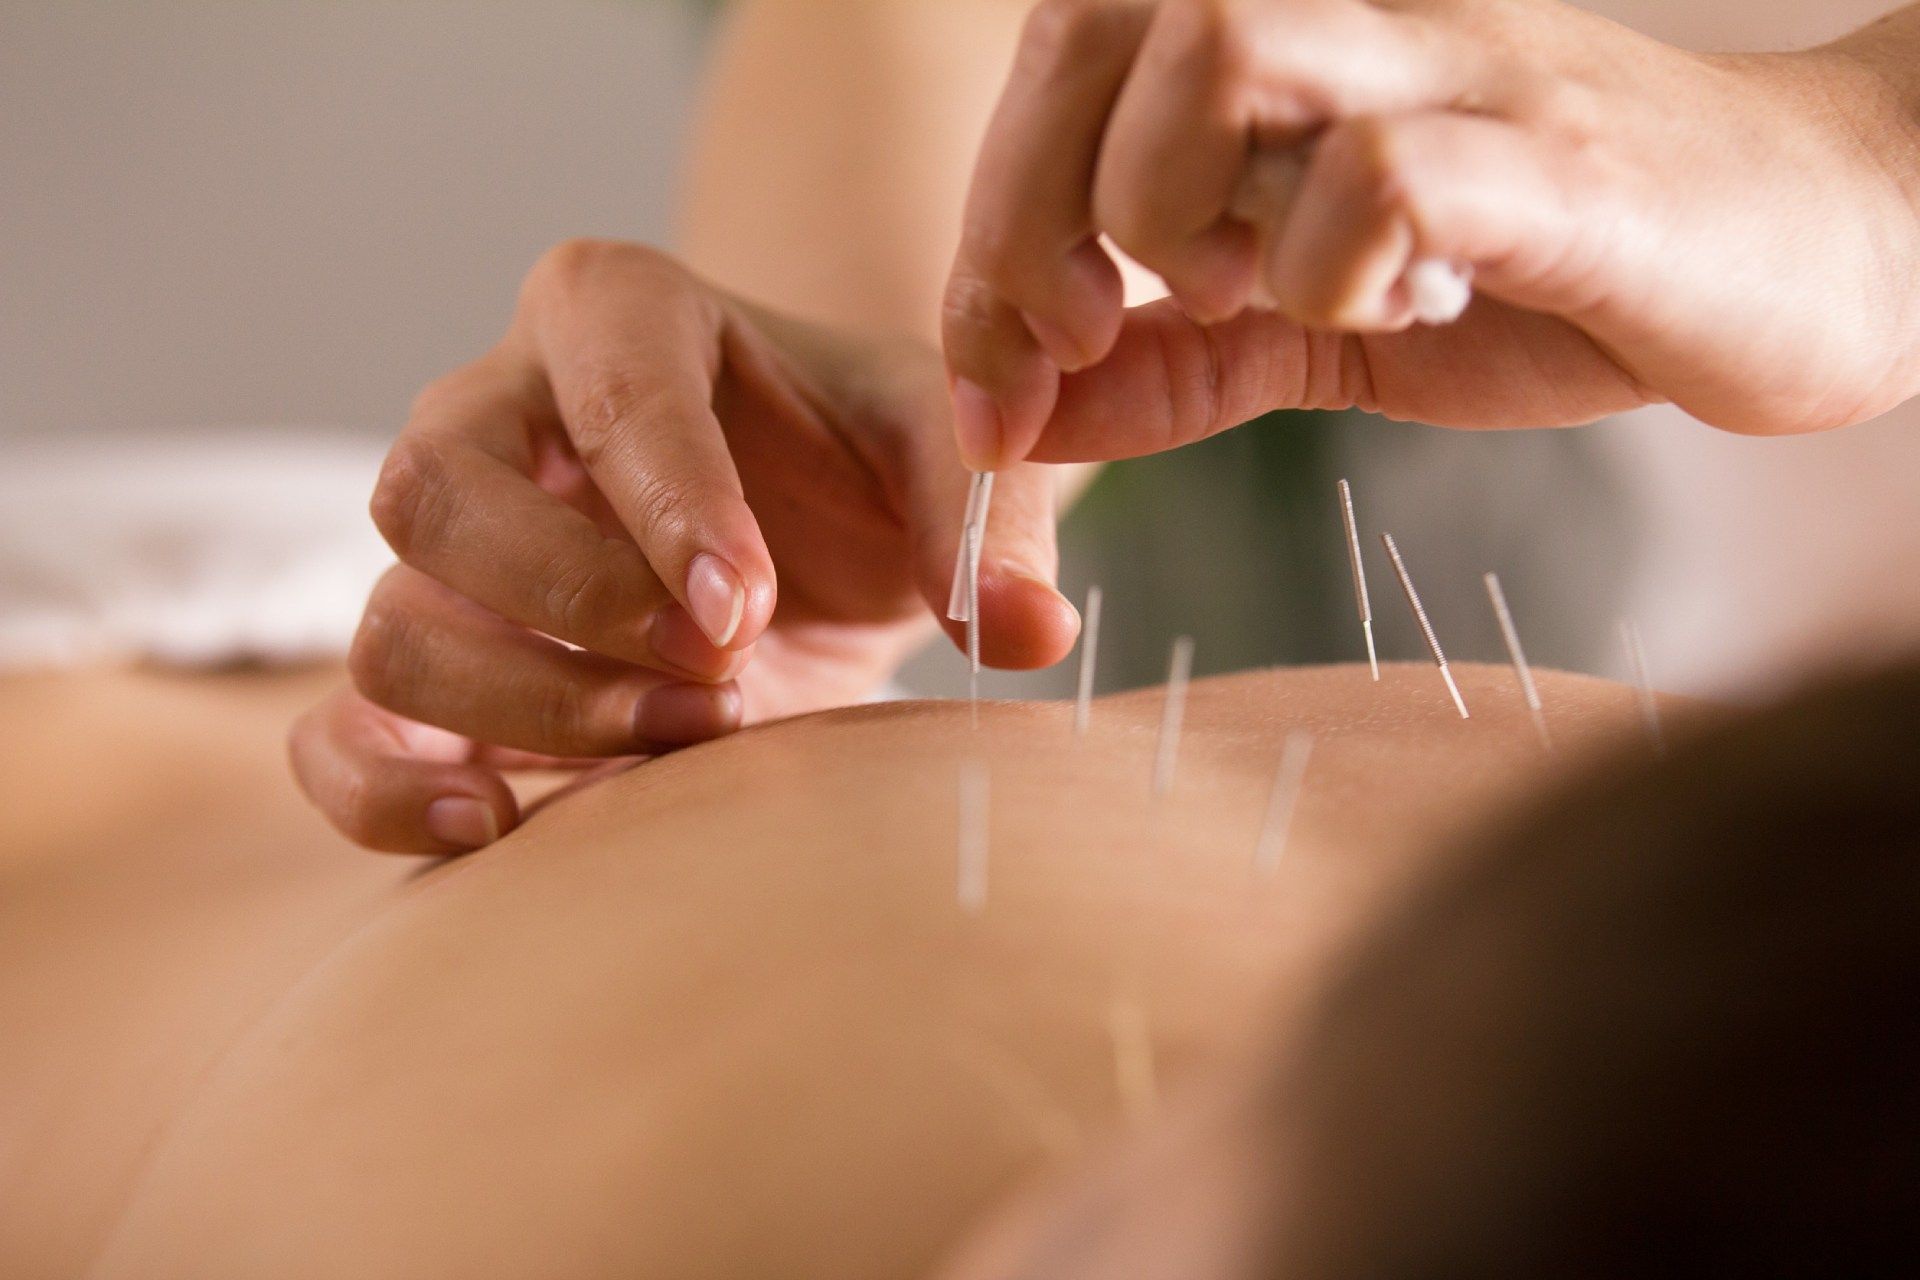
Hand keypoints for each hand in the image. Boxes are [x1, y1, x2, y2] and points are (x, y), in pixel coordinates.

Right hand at [292, 240, 1076, 853]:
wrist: (809, 538)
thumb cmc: (861, 465)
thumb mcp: (942, 453)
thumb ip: (989, 518)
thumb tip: (1028, 629)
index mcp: (612, 314)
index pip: (601, 382)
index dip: (668, 503)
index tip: (747, 611)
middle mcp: (491, 415)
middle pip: (432, 491)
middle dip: (579, 605)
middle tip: (723, 675)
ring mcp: (445, 554)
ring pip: (392, 624)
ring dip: (531, 706)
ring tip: (686, 743)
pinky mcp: (429, 670)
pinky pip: (333, 733)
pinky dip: (388, 791)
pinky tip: (501, 821)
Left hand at [942, 0, 1919, 468]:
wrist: (1810, 249)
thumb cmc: (1555, 274)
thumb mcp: (1319, 329)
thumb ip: (1175, 363)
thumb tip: (1021, 417)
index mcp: (1291, 42)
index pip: (1064, 51)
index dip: (990, 215)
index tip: (1001, 376)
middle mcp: (1361, 16)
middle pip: (1104, 20)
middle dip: (1028, 210)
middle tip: (1073, 339)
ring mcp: (1458, 68)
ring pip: (1220, 45)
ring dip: (1167, 207)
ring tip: (1234, 298)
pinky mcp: (1553, 158)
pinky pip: (1381, 170)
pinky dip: (1332, 268)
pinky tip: (1387, 312)